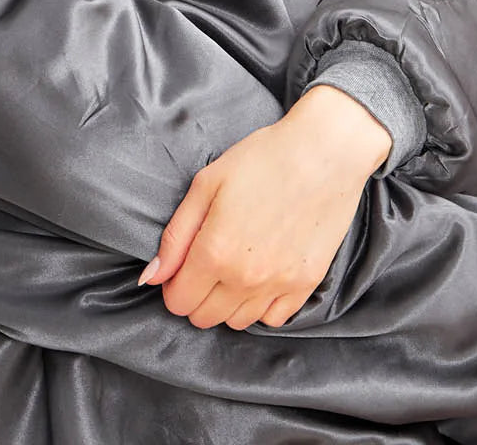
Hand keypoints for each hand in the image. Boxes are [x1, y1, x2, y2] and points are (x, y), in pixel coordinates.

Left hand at [137, 85, 391, 328]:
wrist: (324, 153)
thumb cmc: (261, 160)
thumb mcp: (205, 185)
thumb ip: (175, 236)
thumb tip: (152, 277)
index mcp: (214, 252)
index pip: (178, 301)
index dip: (172, 285)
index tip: (181, 265)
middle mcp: (245, 279)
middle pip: (205, 317)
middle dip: (196, 294)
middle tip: (204, 261)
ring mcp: (279, 285)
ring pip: (237, 323)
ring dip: (226, 302)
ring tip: (232, 266)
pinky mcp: (306, 285)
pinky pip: (273, 319)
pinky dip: (261, 305)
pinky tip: (260, 275)